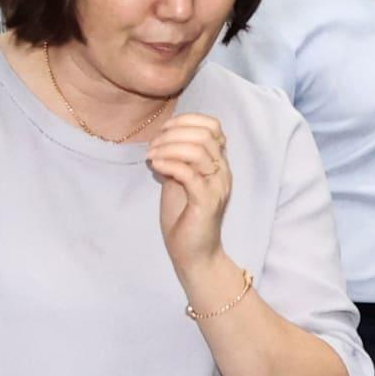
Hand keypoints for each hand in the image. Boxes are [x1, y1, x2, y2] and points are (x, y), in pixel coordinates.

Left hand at [147, 114, 230, 274]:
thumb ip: (177, 159)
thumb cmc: (184, 219)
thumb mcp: (178, 180)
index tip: (163, 131)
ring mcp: (216, 187)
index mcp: (218, 164)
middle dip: (173, 133)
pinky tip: (155, 166)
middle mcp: (222, 173)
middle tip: (153, 145)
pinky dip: (169, 164)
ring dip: (169, 147)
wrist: (194, 255)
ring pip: (198, 151)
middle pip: (205, 134)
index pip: (213, 126)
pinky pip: (189, 173)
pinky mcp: (206, 202)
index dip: (187, 120)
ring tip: (152, 156)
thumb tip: (162, 138)